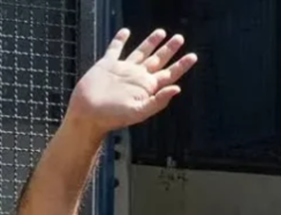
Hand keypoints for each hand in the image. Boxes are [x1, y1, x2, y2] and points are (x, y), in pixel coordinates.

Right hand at [65, 28, 196, 136]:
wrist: (87, 114)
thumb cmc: (112, 117)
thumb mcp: (138, 112)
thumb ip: (158, 101)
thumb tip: (177, 88)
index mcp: (147, 87)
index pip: (169, 74)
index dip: (181, 65)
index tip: (193, 56)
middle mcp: (137, 77)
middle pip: (158, 60)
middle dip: (169, 49)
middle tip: (180, 38)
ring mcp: (122, 70)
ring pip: (141, 52)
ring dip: (151, 42)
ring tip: (162, 32)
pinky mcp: (107, 65)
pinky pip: (115, 49)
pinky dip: (120, 40)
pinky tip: (125, 32)